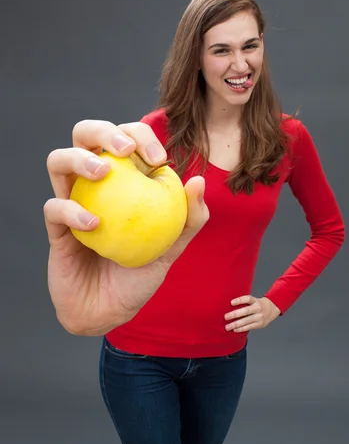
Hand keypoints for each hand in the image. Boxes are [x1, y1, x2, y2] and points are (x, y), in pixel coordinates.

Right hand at [44, 119, 208, 335]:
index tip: (160, 158)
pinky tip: (93, 225)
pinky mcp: (56, 227)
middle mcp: (95, 185)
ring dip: (78, 158)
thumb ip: (189, 219)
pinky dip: (72, 210)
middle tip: (126, 150)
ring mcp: (73, 202)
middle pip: (85, 136)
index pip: (126, 140)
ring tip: (101, 171)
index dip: (141, 135)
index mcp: (124, 181)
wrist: (109, 312)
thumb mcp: (172, 249)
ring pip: (59, 160)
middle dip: (104, 130)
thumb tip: (198, 181)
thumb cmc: (140, 277)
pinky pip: (54, 207)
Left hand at [224, 296, 280, 332]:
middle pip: (246, 311)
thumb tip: (228, 305)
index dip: (239, 300)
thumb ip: (244, 302)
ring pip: (246, 321)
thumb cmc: (258, 305)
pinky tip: (234, 330)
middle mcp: (258, 308)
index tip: (231, 302)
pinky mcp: (259, 324)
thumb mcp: (253, 300)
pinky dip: (241, 329)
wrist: (272, 310)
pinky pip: (249, 327)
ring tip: (227, 327)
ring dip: (236, 324)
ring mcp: (259, 317)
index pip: (247, 299)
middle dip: (235, 314)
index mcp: (255, 301)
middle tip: (226, 317)